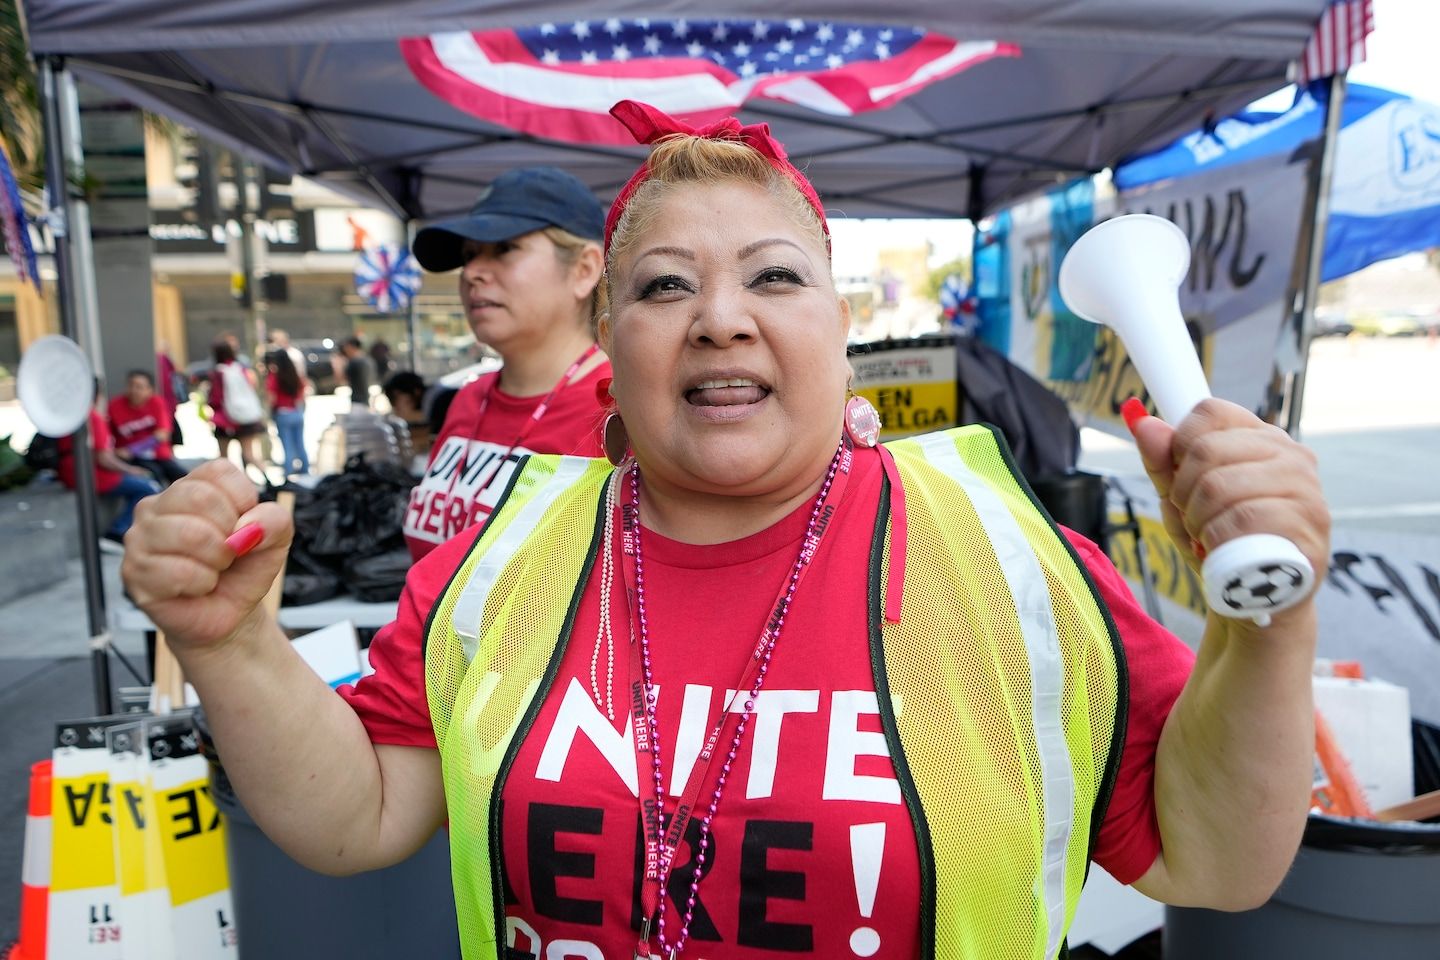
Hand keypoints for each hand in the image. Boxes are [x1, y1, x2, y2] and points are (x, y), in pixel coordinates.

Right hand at [121, 459, 292, 653]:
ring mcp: (139, 537)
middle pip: (201, 497)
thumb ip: (275, 520)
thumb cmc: (243, 569)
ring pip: (190, 534)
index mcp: (189, 487)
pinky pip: (180, 571)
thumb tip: (248, 525)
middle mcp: (157, 505)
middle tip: (229, 552)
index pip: (218, 471)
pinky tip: (199, 586)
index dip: (243, 500)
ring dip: (217, 560)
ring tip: (214, 569)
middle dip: (230, 532)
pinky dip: (203, 583)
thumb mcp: (274, 539)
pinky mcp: (134, 571)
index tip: (243, 525)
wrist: (228, 612)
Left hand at [1130, 398, 1330, 601]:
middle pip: (1207, 450)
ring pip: (1220, 486)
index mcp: (1263, 440)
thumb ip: (1162, 462)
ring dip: (1198, 520)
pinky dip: (1216, 540)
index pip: (1210, 412)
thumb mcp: (1182, 501)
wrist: (1254, 605)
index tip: (1179, 479)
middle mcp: (1292, 457)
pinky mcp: (1310, 530)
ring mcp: (1306, 492)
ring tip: (1207, 537)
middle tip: (1193, 519)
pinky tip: (1221, 551)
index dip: (1179, 444)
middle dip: (1182, 492)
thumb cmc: (1218, 543)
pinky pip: (1242, 520)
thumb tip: (1142, 422)